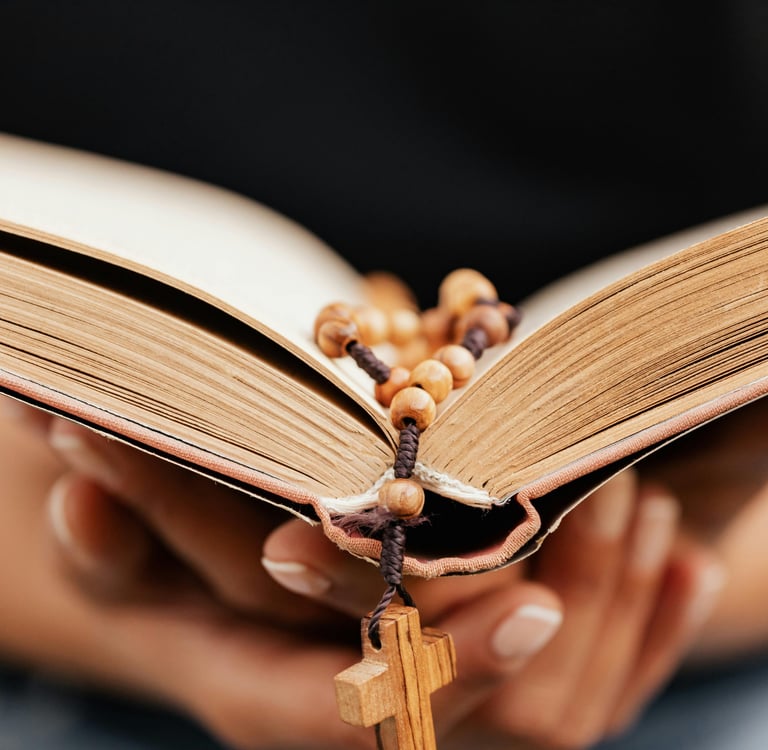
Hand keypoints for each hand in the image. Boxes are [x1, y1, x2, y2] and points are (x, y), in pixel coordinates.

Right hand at [3, 398, 723, 748]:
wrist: (193, 572)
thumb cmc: (160, 549)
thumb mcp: (122, 542)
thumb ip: (109, 528)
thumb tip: (81, 484)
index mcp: (273, 692)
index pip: (367, 713)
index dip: (441, 668)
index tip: (522, 604)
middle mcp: (362, 707)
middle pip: (485, 718)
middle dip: (562, 621)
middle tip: (620, 507)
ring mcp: (425, 693)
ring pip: (553, 702)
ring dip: (612, 611)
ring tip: (653, 512)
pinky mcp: (467, 665)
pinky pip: (586, 676)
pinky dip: (643, 624)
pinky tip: (688, 563)